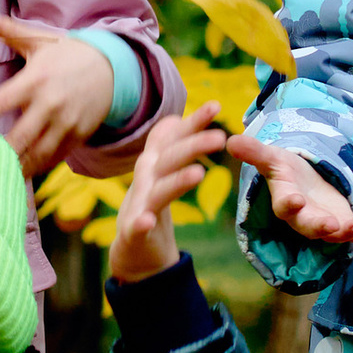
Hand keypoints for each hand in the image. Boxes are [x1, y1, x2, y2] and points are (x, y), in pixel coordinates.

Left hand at [0, 10, 117, 175]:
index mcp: (35, 79)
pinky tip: (22, 174)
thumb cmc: (67, 53)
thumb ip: (9, 30)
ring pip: (38, 153)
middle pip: (20, 136)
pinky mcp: (79, 135)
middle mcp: (50, 103)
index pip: (1, 100)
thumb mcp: (39, 40)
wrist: (112, 67)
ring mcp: (66, 122)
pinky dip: (39, 167)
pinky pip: (56, 157)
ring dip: (18, 166)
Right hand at [109, 101, 233, 283]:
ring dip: (177, 180)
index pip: (177, 138)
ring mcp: (139, 204)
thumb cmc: (150, 204)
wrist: (131, 247)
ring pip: (160, 190)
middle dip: (193, 145)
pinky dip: (140, 223)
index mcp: (156, 164)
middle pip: (170, 158)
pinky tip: (146, 221)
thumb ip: (170, 147)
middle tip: (220, 138)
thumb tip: (176, 119)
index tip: (216, 105)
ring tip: (198, 173)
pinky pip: (137, 227)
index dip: (194, 121)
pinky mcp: (134, 232)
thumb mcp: (161, 173)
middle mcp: (147, 179)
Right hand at [226, 131, 352, 250]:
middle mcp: (305, 218)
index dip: (290, 204)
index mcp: (286, 201)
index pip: (285, 206)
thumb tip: (229, 140)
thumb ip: (254, 152)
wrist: (306, 183)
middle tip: (331, 226)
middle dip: (321, 227)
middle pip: (311, 227)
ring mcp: (327, 224)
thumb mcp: (273, 157)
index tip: (294, 200)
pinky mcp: (346, 225)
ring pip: (337, 234)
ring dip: (349, 232)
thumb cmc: (288, 171)